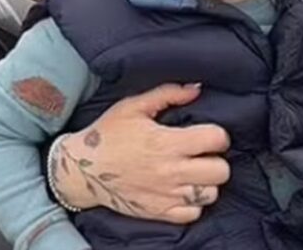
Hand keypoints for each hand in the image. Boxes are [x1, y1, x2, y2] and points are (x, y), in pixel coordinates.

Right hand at [54, 83, 230, 223]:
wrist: (81, 169)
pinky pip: (193, 214)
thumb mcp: (134, 106)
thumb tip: (196, 88)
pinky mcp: (158, 212)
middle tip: (203, 155)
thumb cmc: (108, 134)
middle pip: (220, 171)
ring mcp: (165, 195)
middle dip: (217, 160)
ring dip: (206, 183)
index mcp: (166, 142)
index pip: (216, 139)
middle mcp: (170, 171)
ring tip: (194, 173)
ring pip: (211, 194)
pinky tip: (183, 190)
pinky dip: (193, 204)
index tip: (208, 135)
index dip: (218, 135)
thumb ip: (168, 94)